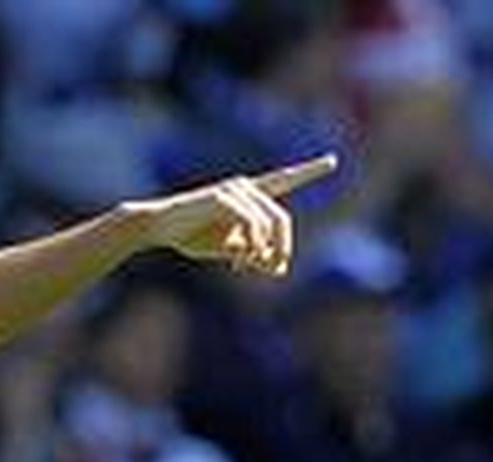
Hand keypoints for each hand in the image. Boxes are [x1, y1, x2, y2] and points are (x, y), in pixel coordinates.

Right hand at [133, 154, 339, 278]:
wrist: (159, 226)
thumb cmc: (192, 236)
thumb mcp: (228, 250)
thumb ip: (254, 254)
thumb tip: (278, 267)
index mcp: (249, 196)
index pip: (285, 181)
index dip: (310, 171)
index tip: (333, 161)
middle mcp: (247, 187)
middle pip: (281, 218)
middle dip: (283, 247)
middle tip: (278, 269)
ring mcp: (235, 190)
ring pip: (268, 222)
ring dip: (265, 250)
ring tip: (249, 265)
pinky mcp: (223, 198)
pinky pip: (250, 222)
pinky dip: (251, 242)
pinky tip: (241, 257)